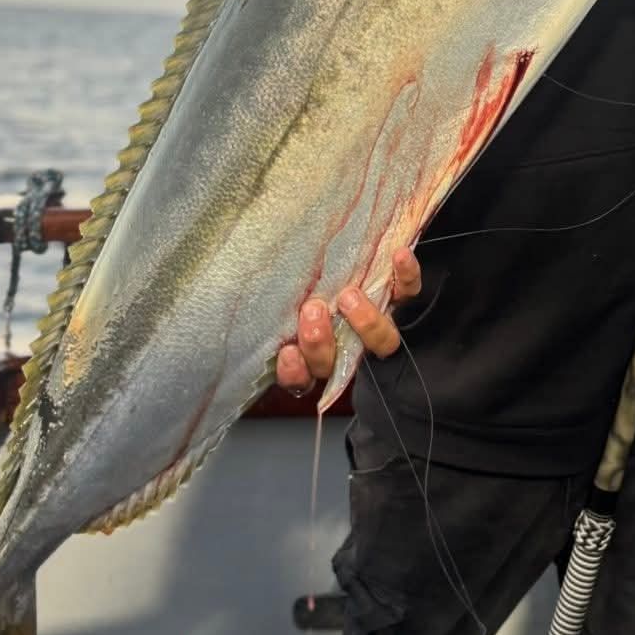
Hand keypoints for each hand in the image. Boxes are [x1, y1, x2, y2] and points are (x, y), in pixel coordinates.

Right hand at [276, 247, 421, 393]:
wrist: (360, 265)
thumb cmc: (308, 286)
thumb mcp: (280, 301)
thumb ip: (268, 306)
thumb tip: (226, 286)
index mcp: (313, 356)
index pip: (302, 377)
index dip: (295, 371)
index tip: (287, 353)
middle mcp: (346, 348)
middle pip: (336, 361)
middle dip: (321, 342)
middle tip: (313, 313)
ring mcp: (378, 327)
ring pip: (379, 341)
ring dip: (364, 321)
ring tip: (348, 296)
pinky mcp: (404, 302)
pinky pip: (409, 294)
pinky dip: (405, 276)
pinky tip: (398, 256)